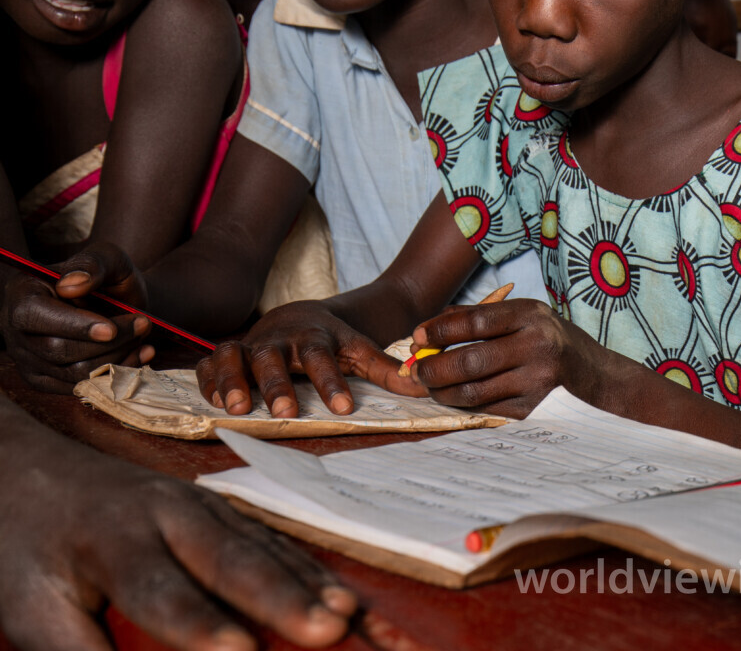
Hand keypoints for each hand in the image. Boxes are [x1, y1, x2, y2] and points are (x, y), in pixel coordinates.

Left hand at [0, 399, 355, 650]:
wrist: (29, 469)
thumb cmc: (26, 548)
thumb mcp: (27, 607)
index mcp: (113, 537)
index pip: (159, 588)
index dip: (198, 623)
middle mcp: (170, 514)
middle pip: (233, 559)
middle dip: (284, 596)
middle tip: (329, 627)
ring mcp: (205, 508)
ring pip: (266, 548)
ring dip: (312, 585)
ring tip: (351, 617)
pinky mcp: (224, 514)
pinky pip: (275, 544)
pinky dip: (313, 573)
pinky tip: (344, 599)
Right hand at [1, 242, 151, 392]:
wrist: (120, 302)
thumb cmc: (109, 276)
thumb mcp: (108, 258)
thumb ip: (92, 265)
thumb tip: (71, 285)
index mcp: (23, 292)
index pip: (37, 316)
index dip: (75, 326)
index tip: (111, 329)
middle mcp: (17, 329)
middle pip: (57, 350)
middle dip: (108, 342)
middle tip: (143, 324)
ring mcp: (28, 358)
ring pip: (72, 374)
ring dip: (116, 358)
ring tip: (142, 337)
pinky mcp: (46, 380)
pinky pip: (79, 387)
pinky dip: (115, 374)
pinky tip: (139, 354)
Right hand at [195, 301, 416, 418]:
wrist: (302, 315)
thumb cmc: (332, 341)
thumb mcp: (360, 350)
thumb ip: (387, 370)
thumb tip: (423, 386)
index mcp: (314, 337)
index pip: (323, 358)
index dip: (331, 381)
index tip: (344, 407)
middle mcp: (278, 340)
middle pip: (274, 358)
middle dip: (278, 384)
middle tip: (287, 412)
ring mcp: (249, 346)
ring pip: (233, 357)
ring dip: (233, 380)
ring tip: (238, 407)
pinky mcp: (228, 356)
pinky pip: (209, 366)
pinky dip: (208, 381)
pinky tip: (214, 402)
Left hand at [409, 298, 611, 415]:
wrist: (596, 375)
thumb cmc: (549, 340)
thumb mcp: (523, 316)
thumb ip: (478, 317)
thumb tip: (426, 331)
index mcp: (531, 316)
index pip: (476, 322)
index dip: (440, 330)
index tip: (418, 336)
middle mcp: (538, 346)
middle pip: (471, 360)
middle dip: (434, 367)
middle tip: (416, 369)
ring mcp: (538, 381)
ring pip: (473, 392)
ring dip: (442, 391)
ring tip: (430, 385)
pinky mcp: (534, 410)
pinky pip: (486, 410)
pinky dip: (462, 405)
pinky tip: (453, 397)